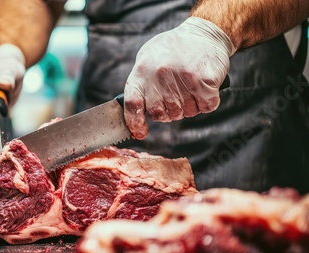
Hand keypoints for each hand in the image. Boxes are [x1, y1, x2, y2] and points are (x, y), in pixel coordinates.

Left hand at [123, 17, 235, 139]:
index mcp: (142, 71)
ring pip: (185, 114)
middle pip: (161, 115)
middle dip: (167, 113)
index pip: (133, 105)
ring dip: (188, 107)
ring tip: (188, 87)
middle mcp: (160, 76)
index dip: (135, 123)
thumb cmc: (171, 49)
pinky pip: (205, 107)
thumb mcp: (146, 59)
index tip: (140, 132)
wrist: (203, 34)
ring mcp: (183, 80)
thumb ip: (140, 85)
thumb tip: (136, 115)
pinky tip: (202, 89)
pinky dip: (206, 103)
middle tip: (174, 97)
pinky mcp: (205, 83)